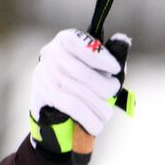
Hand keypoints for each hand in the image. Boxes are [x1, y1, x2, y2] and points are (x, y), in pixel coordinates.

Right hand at [29, 28, 131, 157]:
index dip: (102, 58)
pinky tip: (98, 125)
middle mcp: (52, 55)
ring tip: (107, 112)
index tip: (116, 68)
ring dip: (98, 107)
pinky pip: (71, 108)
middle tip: (114, 91)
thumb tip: (122, 48)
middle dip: (103, 86)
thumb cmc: (78, 77)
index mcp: (66, 40)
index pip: (83, 45)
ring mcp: (45, 76)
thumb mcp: (91, 61)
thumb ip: (108, 57)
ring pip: (77, 94)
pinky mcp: (42, 96)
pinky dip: (89, 119)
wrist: (49, 99)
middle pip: (82, 74)